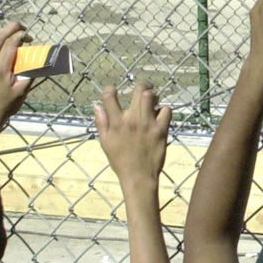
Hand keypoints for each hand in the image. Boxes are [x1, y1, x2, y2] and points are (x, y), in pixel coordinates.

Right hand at [95, 83, 171, 198]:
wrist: (138, 177)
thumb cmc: (120, 161)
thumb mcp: (106, 142)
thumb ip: (101, 122)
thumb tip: (96, 106)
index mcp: (116, 123)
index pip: (109, 96)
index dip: (110, 89)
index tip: (112, 91)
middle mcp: (132, 120)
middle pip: (138, 90)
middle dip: (141, 85)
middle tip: (143, 90)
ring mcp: (148, 124)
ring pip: (152, 96)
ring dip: (153, 96)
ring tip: (152, 102)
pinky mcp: (160, 130)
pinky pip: (166, 111)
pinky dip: (164, 110)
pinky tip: (160, 116)